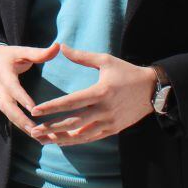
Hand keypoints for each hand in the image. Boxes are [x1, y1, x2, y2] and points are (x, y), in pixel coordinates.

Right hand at [0, 42, 60, 137]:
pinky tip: (35, 135)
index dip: (22, 99)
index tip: (34, 109)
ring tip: (38, 137)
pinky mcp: (1, 104)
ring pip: (8, 115)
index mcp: (3, 73)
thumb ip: (39, 52)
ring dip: (22, 127)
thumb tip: (58, 46)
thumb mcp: (22, 51)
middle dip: (20, 120)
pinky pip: (10, 117)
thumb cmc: (10, 55)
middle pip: (7, 107)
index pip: (13, 88)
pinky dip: (21, 127)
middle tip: (35, 131)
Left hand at [29, 44, 156, 145]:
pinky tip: (62, 141)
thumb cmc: (127, 72)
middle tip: (33, 131)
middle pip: (73, 122)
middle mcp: (104, 110)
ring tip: (43, 140)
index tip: (35, 110)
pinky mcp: (114, 130)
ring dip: (61, 138)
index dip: (52, 107)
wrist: (153, 90)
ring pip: (81, 134)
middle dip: (52, 128)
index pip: (71, 102)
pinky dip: (76, 140)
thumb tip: (61, 47)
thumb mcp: (106, 61)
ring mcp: (110, 123)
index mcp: (100, 92)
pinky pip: (91, 138)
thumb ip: (82, 56)